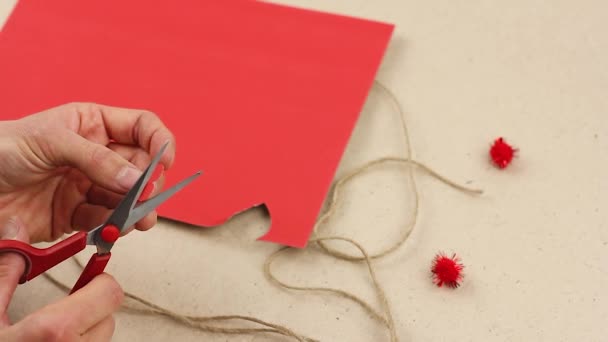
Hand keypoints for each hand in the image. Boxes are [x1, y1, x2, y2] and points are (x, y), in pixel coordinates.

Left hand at [0, 102, 175, 242]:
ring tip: (136, 221)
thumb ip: (97, 159)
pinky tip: (110, 229)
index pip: (142, 127)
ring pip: (127, 198)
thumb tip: (136, 178)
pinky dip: (111, 227)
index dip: (160, 142)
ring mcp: (88, 185)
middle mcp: (97, 155)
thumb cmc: (2, 148)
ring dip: (136, 210)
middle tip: (146, 197)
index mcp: (94, 125)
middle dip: (148, 183)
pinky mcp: (76, 215)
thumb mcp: (51, 140)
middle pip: (141, 167)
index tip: (165, 162)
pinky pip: (105, 222)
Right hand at [0, 217, 123, 340]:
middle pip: (109, 318)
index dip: (100, 281)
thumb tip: (14, 232)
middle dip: (91, 308)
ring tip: (50, 336)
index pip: (110, 293)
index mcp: (53, 333)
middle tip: (63, 309)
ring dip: (84, 332)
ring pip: (101, 341)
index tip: (86, 279)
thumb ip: (5, 273)